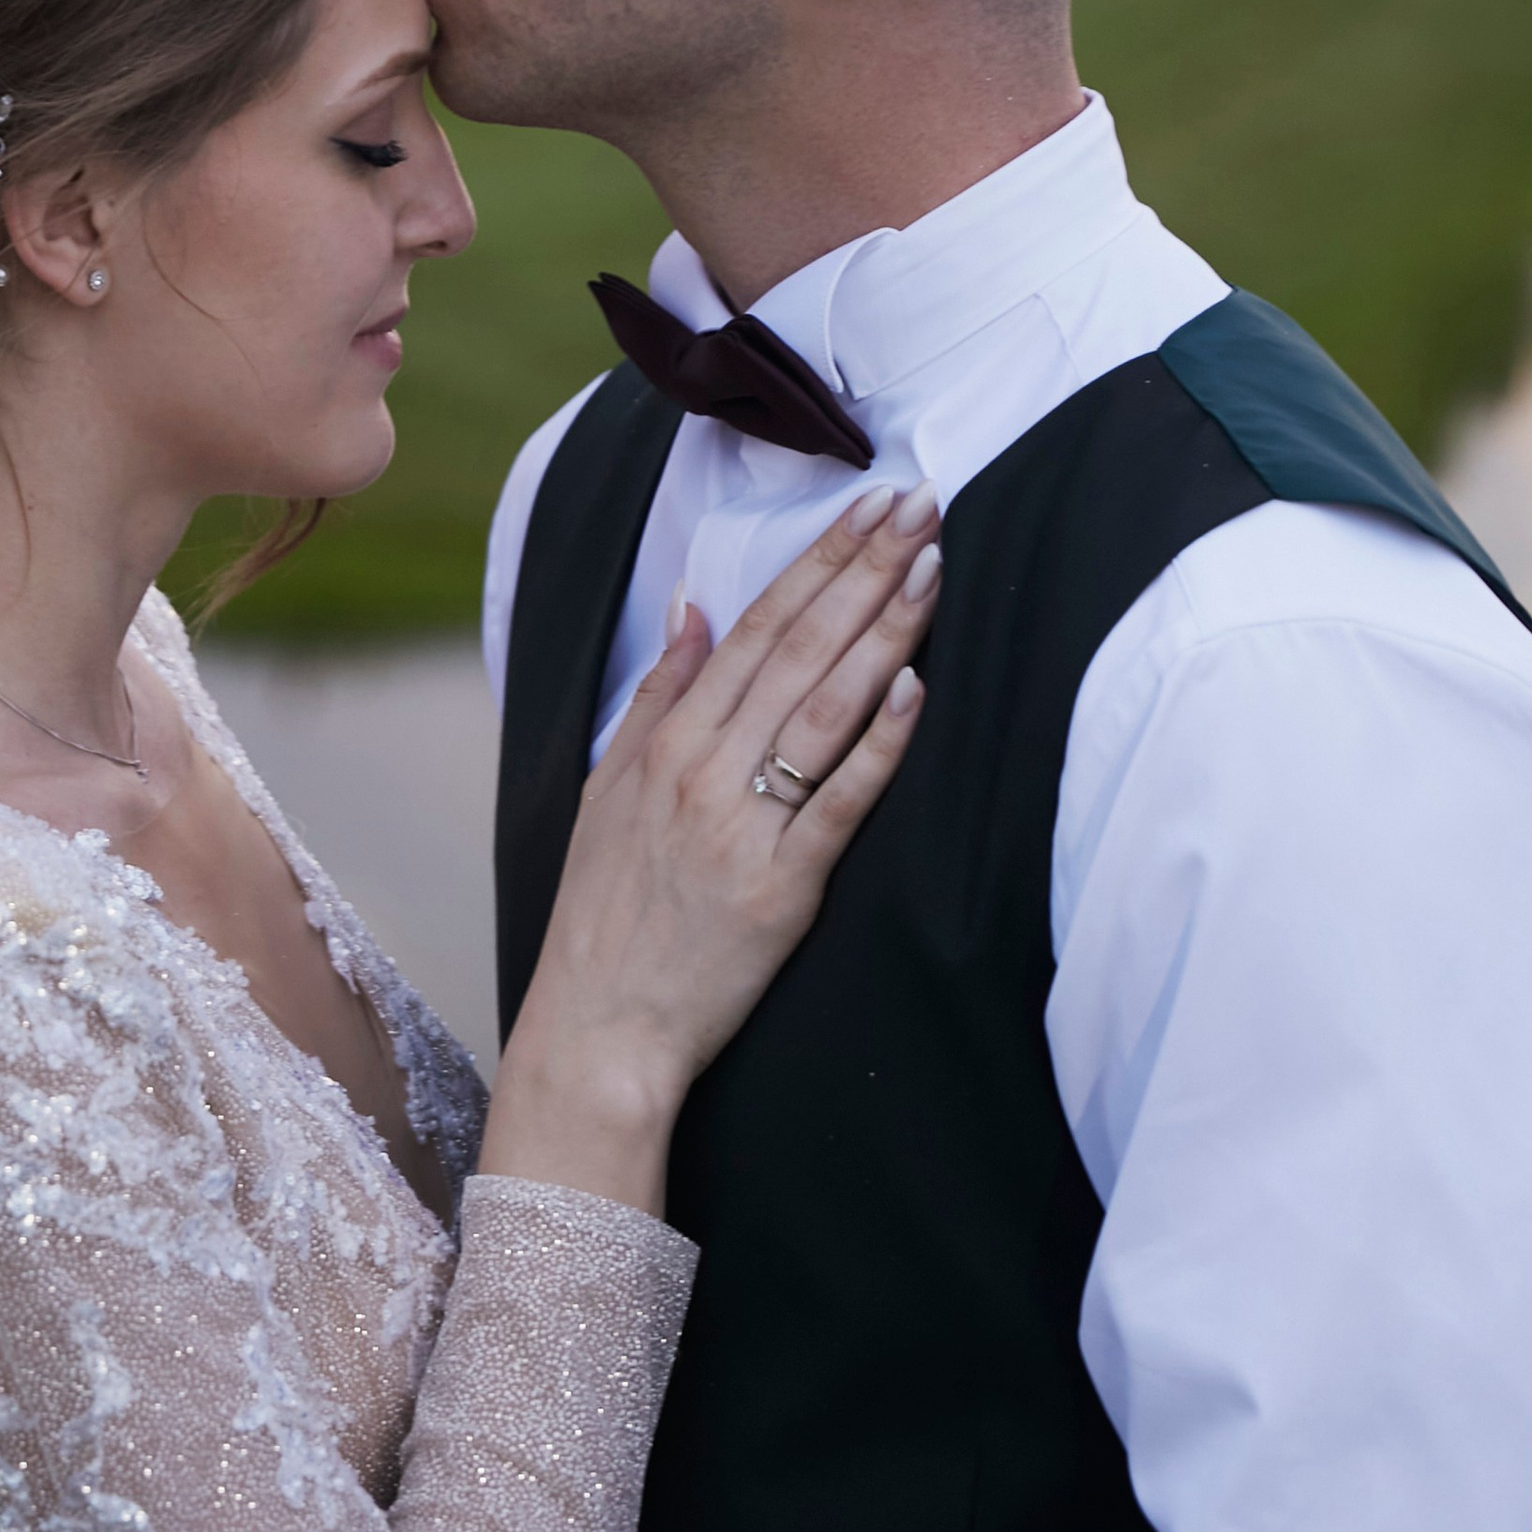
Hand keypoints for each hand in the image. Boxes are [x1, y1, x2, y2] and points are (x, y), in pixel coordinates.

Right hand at [483, 477, 938, 1211]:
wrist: (599, 1024)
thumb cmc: (606, 910)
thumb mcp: (607, 787)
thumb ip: (656, 694)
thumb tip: (693, 607)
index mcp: (666, 740)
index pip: (754, 627)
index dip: (816, 562)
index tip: (867, 507)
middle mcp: (702, 769)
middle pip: (797, 650)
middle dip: (863, 571)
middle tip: (920, 508)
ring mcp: (743, 826)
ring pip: (823, 709)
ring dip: (883, 633)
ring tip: (931, 571)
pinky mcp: (782, 888)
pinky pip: (838, 803)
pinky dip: (878, 743)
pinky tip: (914, 689)